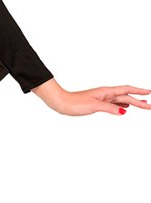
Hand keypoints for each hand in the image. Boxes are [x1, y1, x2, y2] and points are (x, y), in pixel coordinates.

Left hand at [30, 77, 150, 115]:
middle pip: (126, 96)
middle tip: (150, 106)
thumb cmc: (74, 103)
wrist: (60, 102)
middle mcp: (105, 93)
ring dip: (132, 102)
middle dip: (139, 101)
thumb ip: (110, 108)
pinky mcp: (96, 103)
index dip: (138, 91)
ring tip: (141, 104)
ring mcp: (101, 98)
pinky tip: (124, 108)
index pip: (126, 90)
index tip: (150, 93)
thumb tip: (125, 112)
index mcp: (106, 92)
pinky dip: (121, 105)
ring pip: (120, 100)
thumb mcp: (93, 106)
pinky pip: (113, 103)